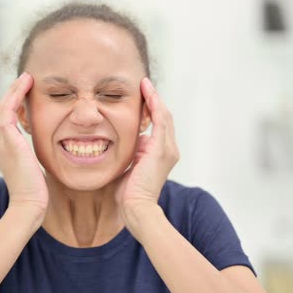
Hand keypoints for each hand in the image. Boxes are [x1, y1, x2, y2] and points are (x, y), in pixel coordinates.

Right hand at [0, 73, 48, 213]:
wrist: (29, 204)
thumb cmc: (35, 192)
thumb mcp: (34, 169)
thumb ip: (33, 157)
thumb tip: (44, 152)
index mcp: (4, 150)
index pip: (6, 120)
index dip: (14, 105)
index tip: (27, 95)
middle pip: (1, 110)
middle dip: (13, 94)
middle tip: (26, 81)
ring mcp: (1, 141)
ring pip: (3, 106)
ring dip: (14, 90)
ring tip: (26, 78)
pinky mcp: (7, 139)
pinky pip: (7, 110)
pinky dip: (15, 95)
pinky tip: (26, 85)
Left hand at [116, 78, 179, 240]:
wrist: (136, 208)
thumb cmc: (128, 194)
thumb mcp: (129, 167)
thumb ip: (130, 154)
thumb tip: (124, 144)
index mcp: (160, 154)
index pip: (158, 125)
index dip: (150, 110)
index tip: (140, 97)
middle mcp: (168, 149)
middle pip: (163, 117)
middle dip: (153, 100)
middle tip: (142, 85)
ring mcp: (167, 148)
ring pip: (163, 115)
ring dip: (154, 98)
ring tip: (144, 85)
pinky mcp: (161, 148)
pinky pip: (160, 120)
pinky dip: (154, 105)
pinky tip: (147, 93)